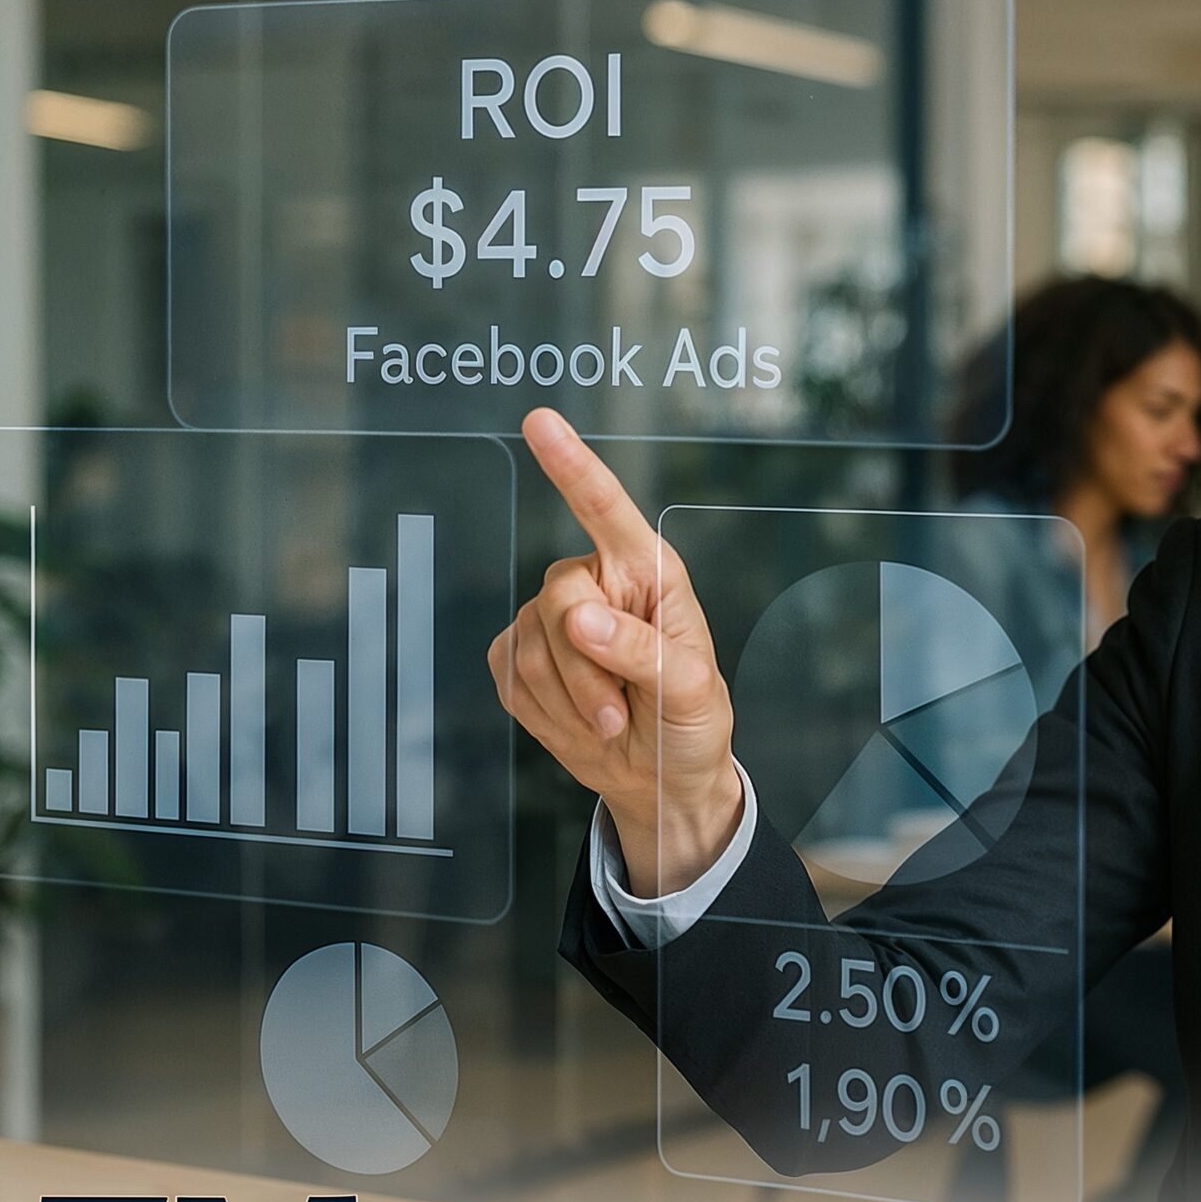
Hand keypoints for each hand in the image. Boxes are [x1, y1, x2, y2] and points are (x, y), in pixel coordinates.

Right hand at [490, 408, 740, 894]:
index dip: (573, 467)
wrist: (660, 779)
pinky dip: (546, 711)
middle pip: (559, 597)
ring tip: (613, 722)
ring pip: (532, 646)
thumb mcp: (691, 691)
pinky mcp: (517, 658)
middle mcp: (596, 584)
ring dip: (572, 700)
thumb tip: (580, 620)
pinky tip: (579, 721)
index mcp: (647, 573)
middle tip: (621, 715)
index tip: (541, 422)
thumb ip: (643, 651)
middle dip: (587, 668)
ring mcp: (549, 621)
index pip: (606, 511)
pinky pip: (509, 675)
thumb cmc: (691, 723)